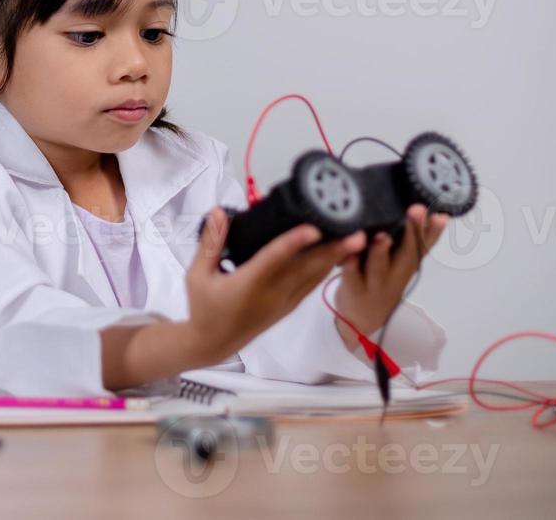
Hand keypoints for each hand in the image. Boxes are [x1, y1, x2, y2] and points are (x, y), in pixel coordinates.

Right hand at [182, 207, 367, 365]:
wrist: (213, 343)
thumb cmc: (204, 307)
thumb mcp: (197, 275)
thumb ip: (210, 242)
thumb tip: (218, 212)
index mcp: (248, 284)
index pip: (275, 259)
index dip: (294, 242)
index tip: (313, 228)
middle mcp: (272, 293)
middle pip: (307, 268)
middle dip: (334, 251)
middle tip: (357, 234)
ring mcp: (284, 301)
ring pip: (314, 277)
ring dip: (337, 259)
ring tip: (357, 240)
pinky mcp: (288, 306)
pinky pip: (312, 285)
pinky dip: (326, 269)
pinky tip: (339, 257)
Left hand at [332, 204, 447, 341]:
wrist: (363, 319)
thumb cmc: (381, 277)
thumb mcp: (400, 260)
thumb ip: (407, 237)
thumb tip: (418, 203)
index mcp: (408, 262)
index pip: (425, 244)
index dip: (434, 230)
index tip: (441, 214)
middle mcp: (396, 273)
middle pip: (407, 253)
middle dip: (412, 232)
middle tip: (416, 210)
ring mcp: (376, 283)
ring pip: (379, 265)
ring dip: (381, 250)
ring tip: (383, 235)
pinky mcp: (354, 290)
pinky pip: (351, 276)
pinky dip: (350, 266)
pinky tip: (349, 254)